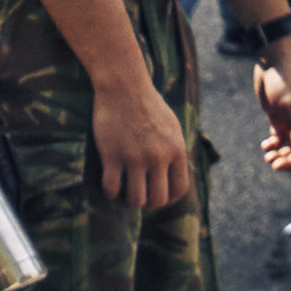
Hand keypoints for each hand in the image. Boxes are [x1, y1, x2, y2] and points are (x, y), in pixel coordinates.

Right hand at [94, 69, 192, 207]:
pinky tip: (111, 182)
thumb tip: (175, 172)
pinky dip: (111, 192)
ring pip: (135, 200)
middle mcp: (159, 157)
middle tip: (139, 195)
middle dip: (149, 203)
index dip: (169, 199)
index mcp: (176, 150)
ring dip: (129, 201)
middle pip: (158, 200)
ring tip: (125, 192)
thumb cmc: (148, 105)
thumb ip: (175, 150)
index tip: (158, 196)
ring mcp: (135, 158)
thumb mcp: (173, 126)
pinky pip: (111, 189)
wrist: (124, 87)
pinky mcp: (113, 156)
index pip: (180, 189)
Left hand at [255, 50, 290, 179]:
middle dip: (290, 160)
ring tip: (267, 157)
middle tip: (274, 165)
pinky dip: (273, 144)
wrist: (273, 59)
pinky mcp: (279, 115)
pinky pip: (279, 137)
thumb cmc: (286, 79)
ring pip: (290, 145)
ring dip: (280, 154)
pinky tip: (265, 146)